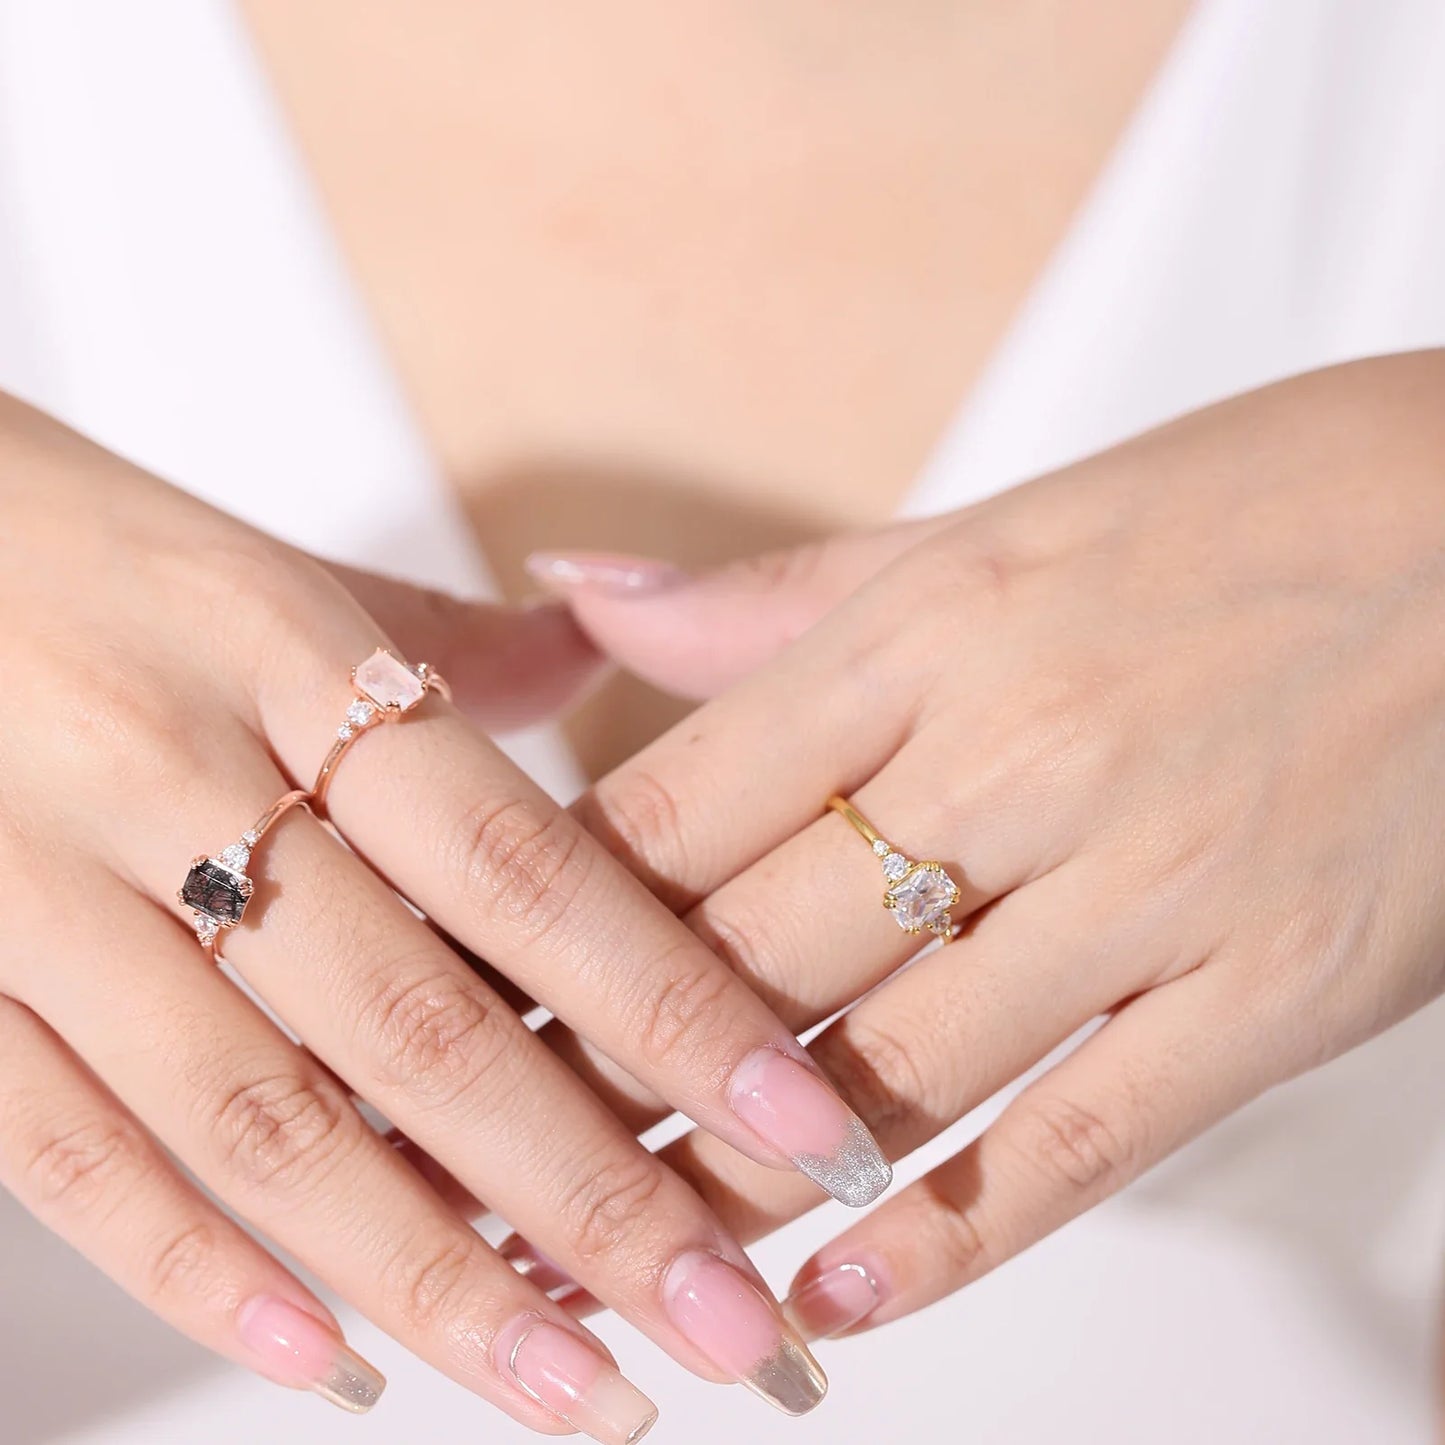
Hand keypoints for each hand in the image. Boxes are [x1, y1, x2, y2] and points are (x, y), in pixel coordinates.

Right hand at [0, 394, 889, 1433]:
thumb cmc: (93, 557)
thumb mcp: (279, 576)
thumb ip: (445, 636)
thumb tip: (598, 646)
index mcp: (296, 660)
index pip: (527, 870)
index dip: (676, 1010)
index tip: (805, 1130)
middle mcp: (180, 778)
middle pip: (424, 1026)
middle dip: (593, 1198)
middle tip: (736, 1330)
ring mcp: (43, 889)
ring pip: (264, 1121)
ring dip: (436, 1278)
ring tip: (580, 1392)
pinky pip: (64, 1151)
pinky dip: (201, 1268)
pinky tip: (334, 1362)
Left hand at [526, 352, 1444, 1339]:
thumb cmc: (1243, 513)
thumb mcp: (990, 533)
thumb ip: (774, 601)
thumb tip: (578, 600)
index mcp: (930, 628)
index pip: (677, 808)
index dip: (544, 923)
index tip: (463, 1000)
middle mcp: (1021, 750)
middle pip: (749, 955)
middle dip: (600, 1075)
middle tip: (491, 1167)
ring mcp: (1152, 876)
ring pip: (888, 1067)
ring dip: (736, 1180)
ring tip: (623, 1254)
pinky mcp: (1277, 981)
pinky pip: (1084, 1135)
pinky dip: (950, 1232)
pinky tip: (840, 1298)